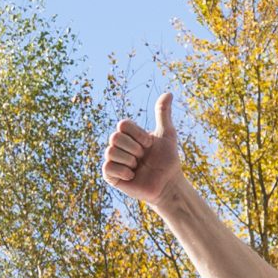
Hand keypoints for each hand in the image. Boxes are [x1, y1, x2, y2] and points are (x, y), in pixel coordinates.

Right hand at [102, 91, 182, 207]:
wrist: (168, 184)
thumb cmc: (168, 160)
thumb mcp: (167, 135)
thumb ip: (163, 114)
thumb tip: (168, 93)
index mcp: (128, 135)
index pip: (123, 125)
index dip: (139, 135)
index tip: (149, 144)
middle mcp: (117, 146)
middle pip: (115, 137)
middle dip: (135, 148)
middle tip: (144, 157)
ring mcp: (113, 160)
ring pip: (111, 152)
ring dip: (131, 161)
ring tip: (139, 167)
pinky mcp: (110, 176)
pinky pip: (108, 168)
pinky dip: (124, 172)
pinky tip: (132, 177)